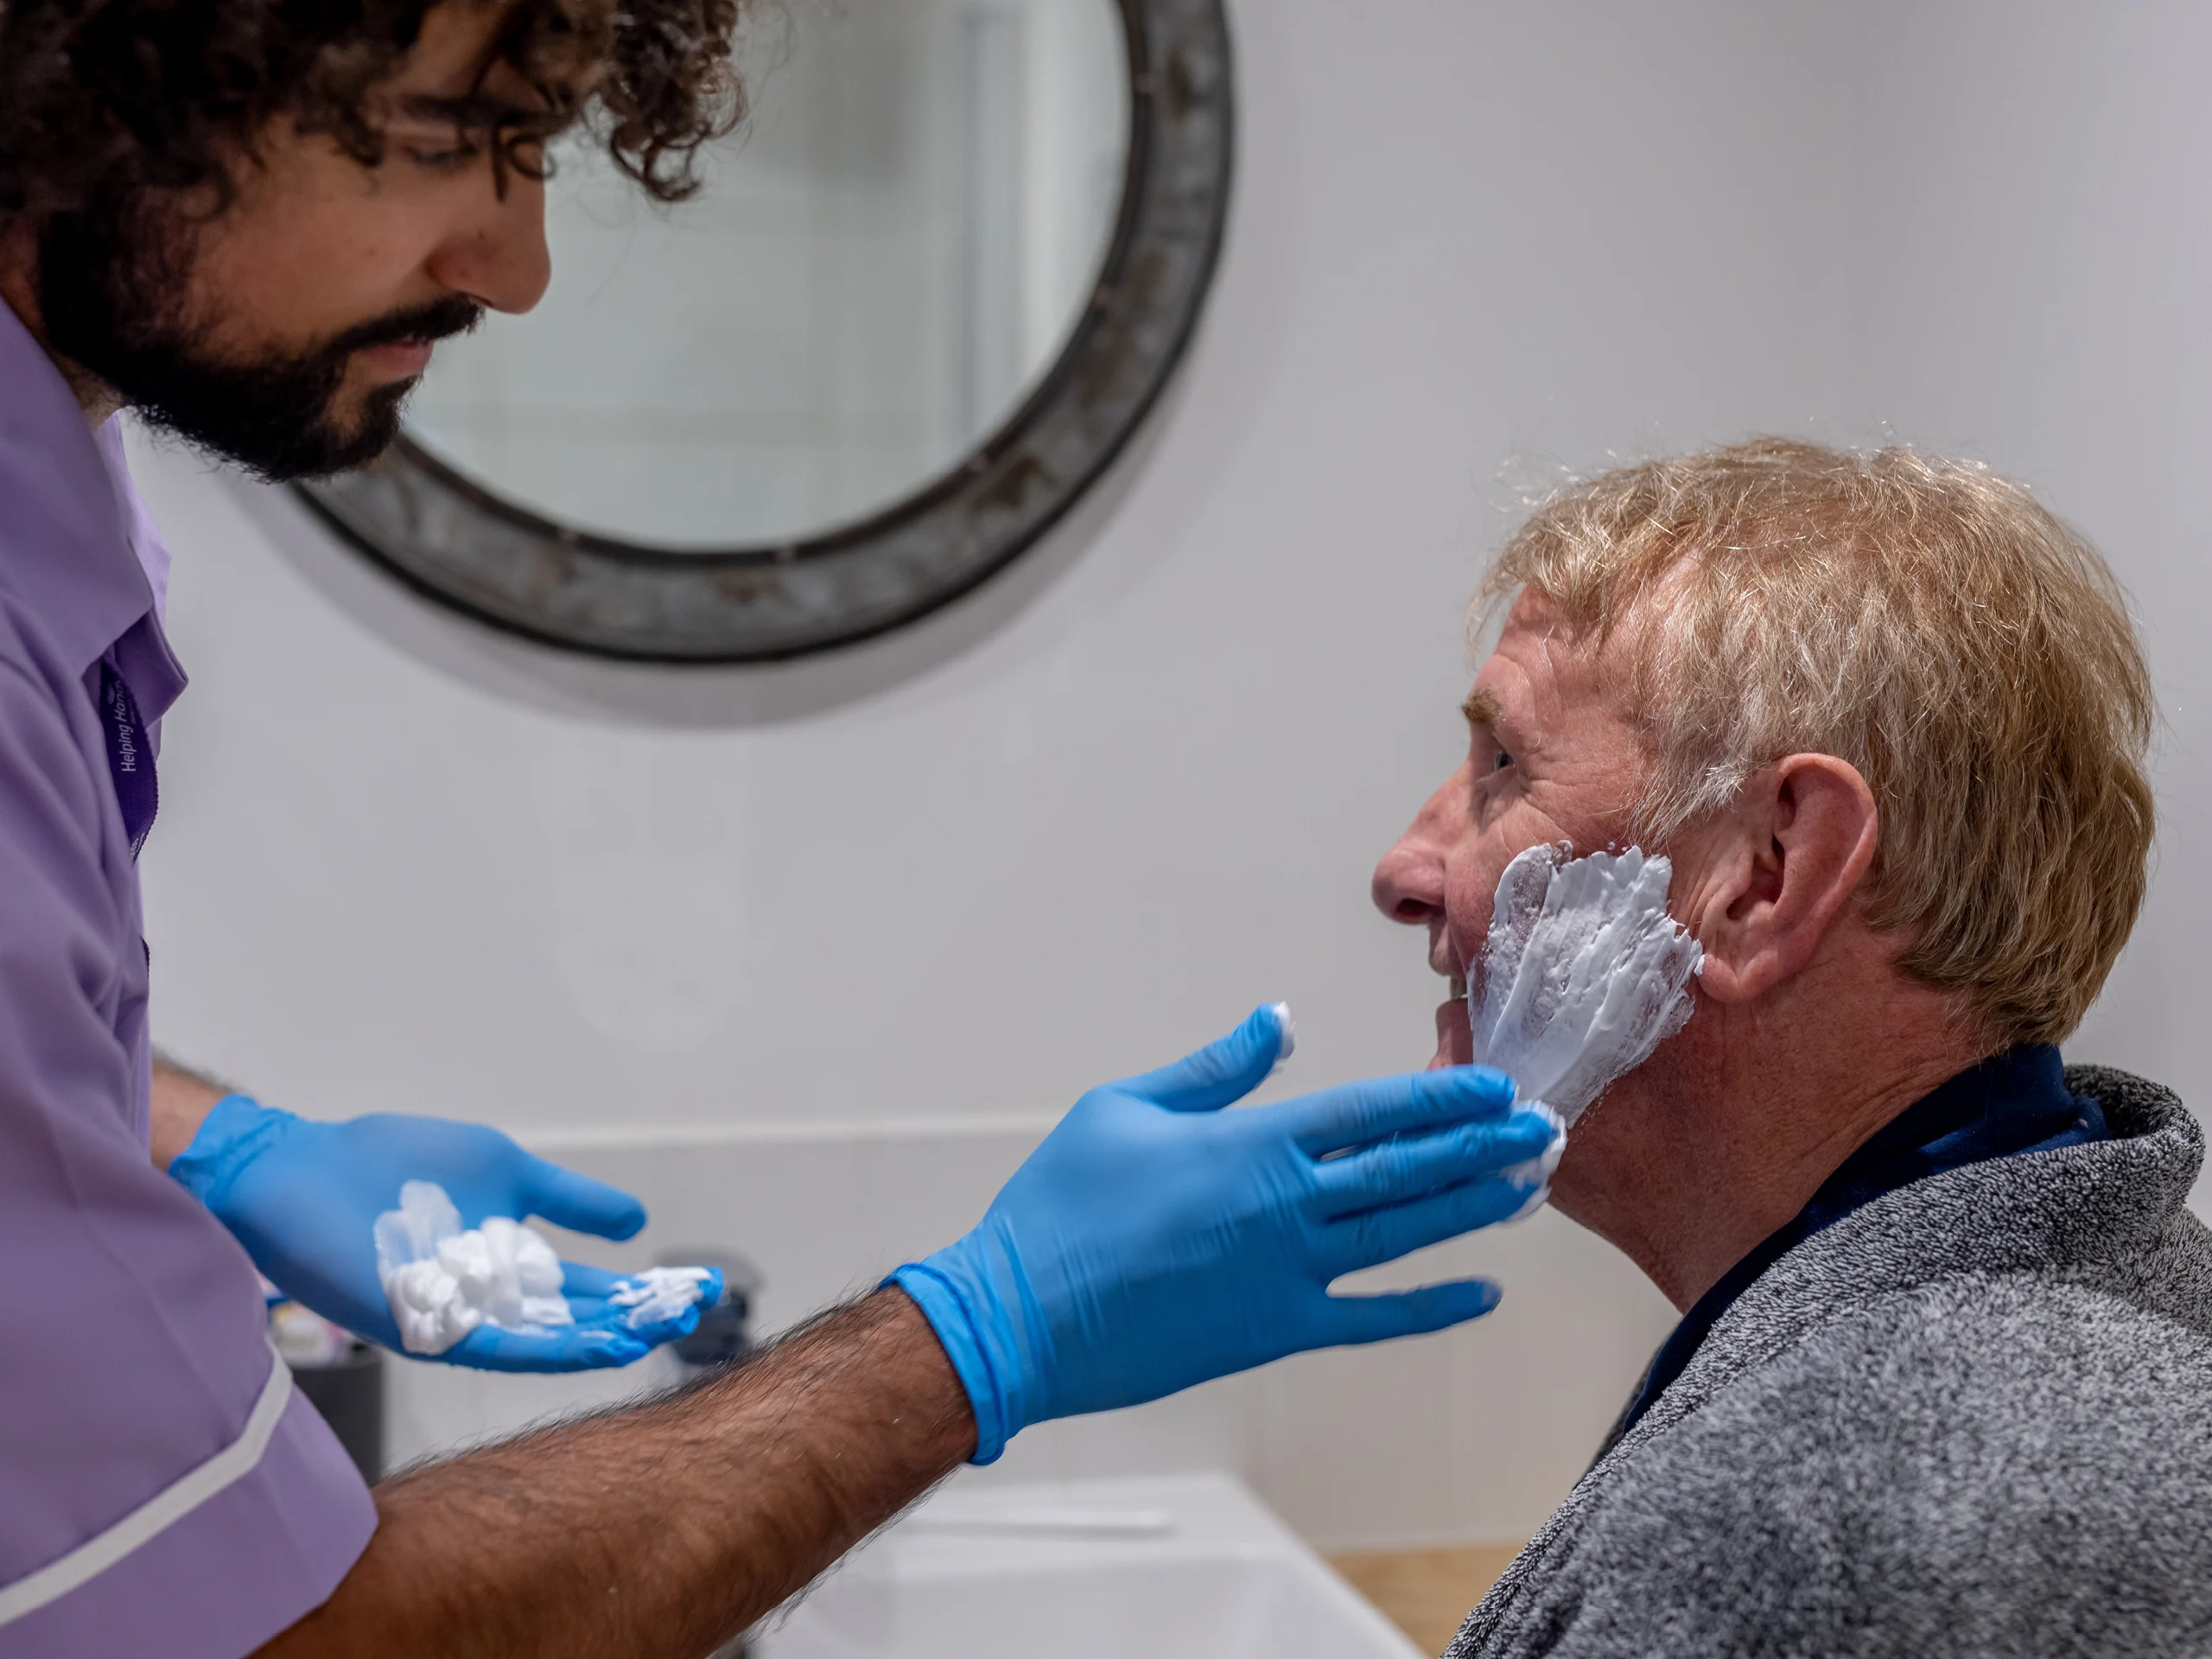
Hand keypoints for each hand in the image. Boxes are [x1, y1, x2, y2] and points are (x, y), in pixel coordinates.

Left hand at [171, 1099, 705, 1371]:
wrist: (300, 1172)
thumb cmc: (394, 1164)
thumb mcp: (504, 1169)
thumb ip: (567, 1200)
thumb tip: (636, 1224)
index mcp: (508, 1264)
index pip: (587, 1287)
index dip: (643, 1288)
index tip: (697, 1285)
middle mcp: (490, 1301)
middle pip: (576, 1319)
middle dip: (637, 1317)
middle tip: (694, 1310)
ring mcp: (460, 1318)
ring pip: (545, 1340)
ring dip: (603, 1338)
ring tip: (656, 1333)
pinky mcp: (427, 1329)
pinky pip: (497, 1349)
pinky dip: (551, 1348)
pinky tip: (597, 1342)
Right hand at [891, 1005, 1550, 1461]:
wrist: (1021, 1315)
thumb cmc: (1063, 1203)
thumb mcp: (1128, 1106)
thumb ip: (1217, 1068)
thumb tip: (1281, 1020)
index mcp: (1252, 1144)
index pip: (1373, 1112)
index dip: (1442, 1097)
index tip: (1497, 1087)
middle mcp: (1287, 1207)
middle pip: (1409, 1171)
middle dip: (1483, 1148)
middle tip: (1547, 1132)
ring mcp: (1289, 1275)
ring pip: (1406, 1236)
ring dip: (1474, 1210)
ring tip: (1530, 1189)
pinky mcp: (1275, 1332)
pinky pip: (1373, 1320)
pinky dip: (1431, 1308)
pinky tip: (1482, 1293)